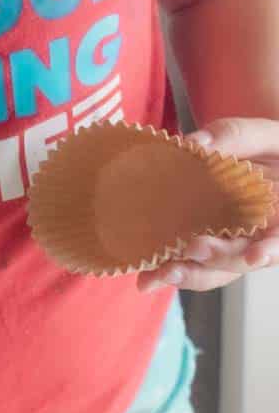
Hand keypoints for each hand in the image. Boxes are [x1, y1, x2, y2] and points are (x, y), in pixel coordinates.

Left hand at [138, 117, 278, 292]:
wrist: (249, 156)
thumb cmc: (265, 149)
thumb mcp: (263, 136)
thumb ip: (238, 136)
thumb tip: (197, 144)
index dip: (270, 251)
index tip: (255, 257)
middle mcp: (257, 238)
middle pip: (240, 258)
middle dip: (217, 257)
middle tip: (194, 248)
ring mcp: (228, 247)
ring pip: (212, 270)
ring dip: (186, 273)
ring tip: (159, 274)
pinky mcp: (200, 249)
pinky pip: (187, 264)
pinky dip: (167, 269)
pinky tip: (147, 276)